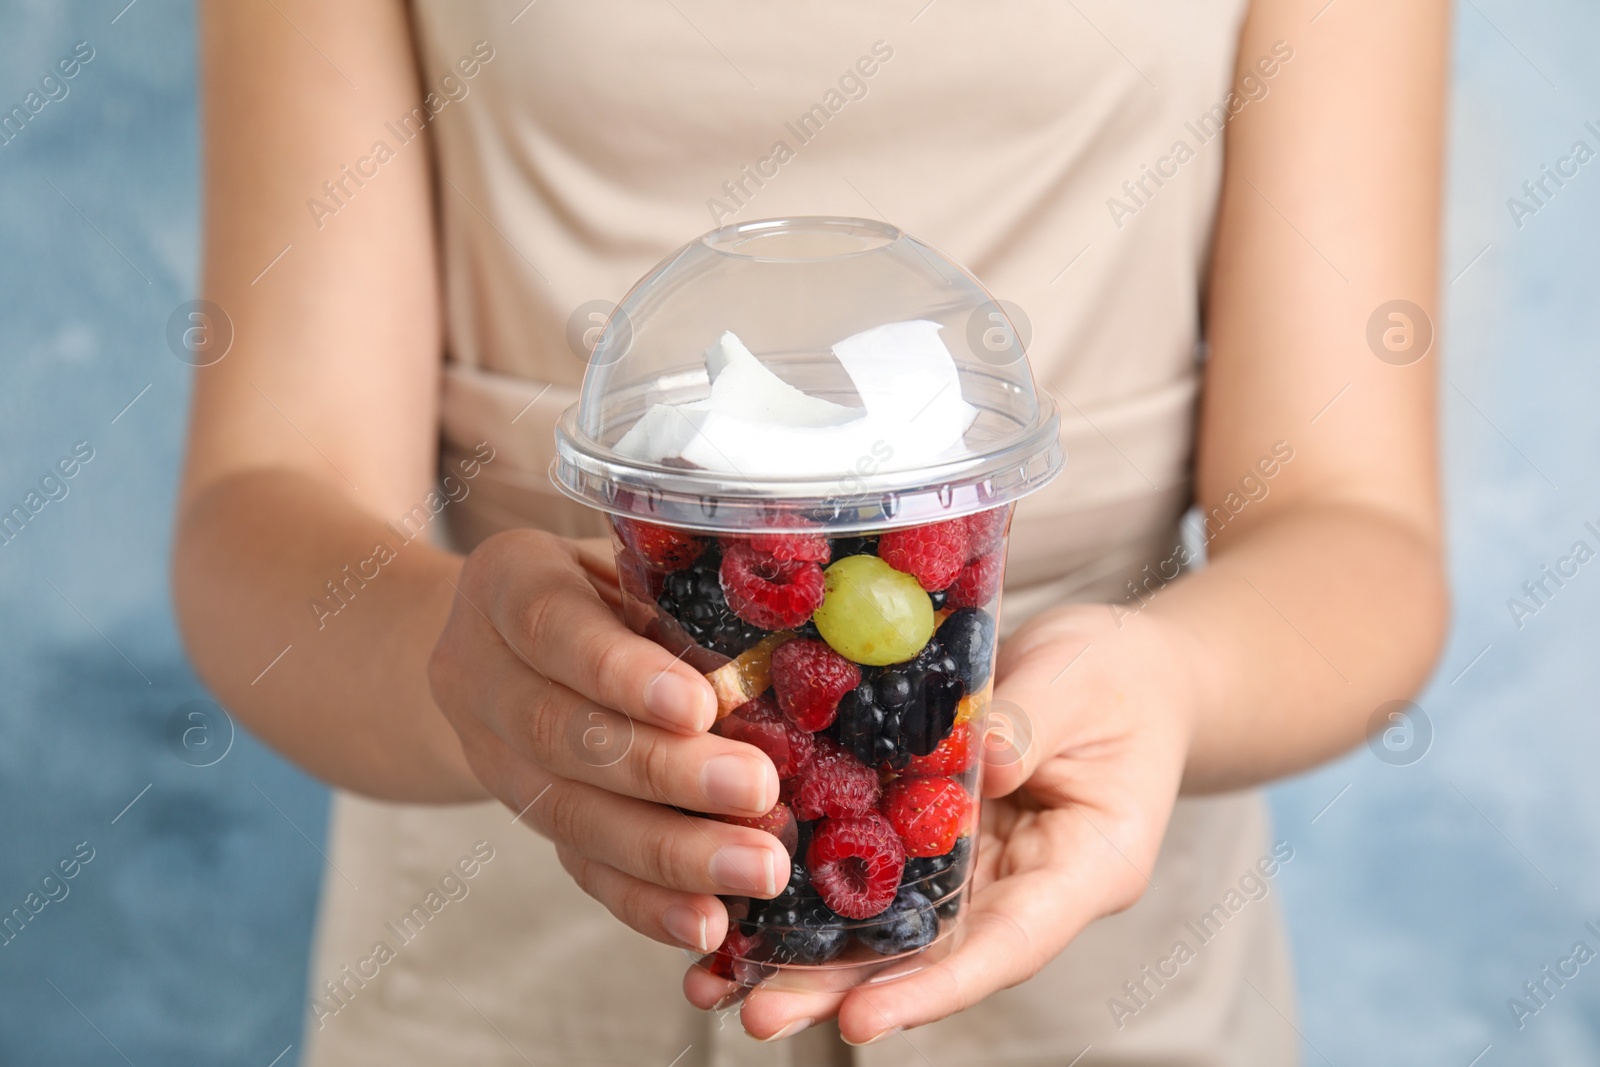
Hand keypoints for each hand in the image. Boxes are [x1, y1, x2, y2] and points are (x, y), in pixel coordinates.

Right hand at [427, 528, 788, 953]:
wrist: (502, 641)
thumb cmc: (602, 584)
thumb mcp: (632, 562)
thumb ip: (682, 603)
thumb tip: (780, 665)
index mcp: (505, 584)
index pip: (551, 628)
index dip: (621, 673)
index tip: (700, 705)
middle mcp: (481, 676)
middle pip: (562, 735)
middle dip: (666, 772)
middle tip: (758, 791)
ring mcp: (495, 760)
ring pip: (572, 816)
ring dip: (672, 853)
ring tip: (758, 869)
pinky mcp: (530, 822)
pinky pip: (582, 869)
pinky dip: (647, 903)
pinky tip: (708, 922)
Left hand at [689, 603, 1197, 1043]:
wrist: (1127, 668)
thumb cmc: (1123, 677)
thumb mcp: (1083, 685)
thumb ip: (1028, 724)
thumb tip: (966, 764)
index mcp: (1084, 867)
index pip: (1009, 943)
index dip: (935, 987)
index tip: (861, 1019)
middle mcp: (1021, 884)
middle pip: (932, 955)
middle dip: (843, 992)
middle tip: (758, 1015)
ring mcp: (975, 864)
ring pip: (890, 926)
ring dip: (808, 957)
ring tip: (720, 984)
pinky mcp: (932, 830)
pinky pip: (871, 866)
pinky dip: (809, 888)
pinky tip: (738, 900)